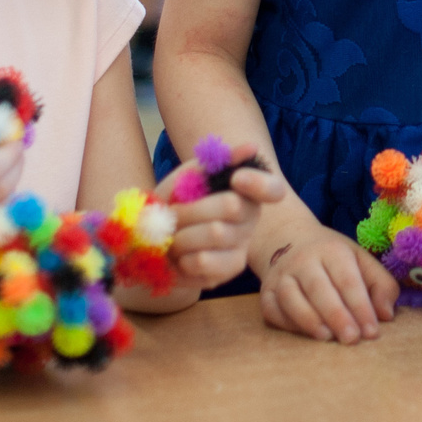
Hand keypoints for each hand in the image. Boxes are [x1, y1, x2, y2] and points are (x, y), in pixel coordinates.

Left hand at [160, 165, 287, 291]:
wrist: (148, 239)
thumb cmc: (174, 202)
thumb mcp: (190, 174)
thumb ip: (218, 160)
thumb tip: (252, 147)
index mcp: (246, 194)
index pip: (273, 189)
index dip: (260, 183)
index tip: (237, 178)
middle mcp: (250, 222)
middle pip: (231, 206)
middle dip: (191, 208)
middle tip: (172, 213)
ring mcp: (239, 250)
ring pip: (216, 233)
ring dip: (182, 233)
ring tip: (171, 236)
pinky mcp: (223, 275)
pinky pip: (202, 262)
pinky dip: (181, 257)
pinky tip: (178, 256)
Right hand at [256, 219, 398, 343]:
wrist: (289, 240)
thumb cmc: (333, 258)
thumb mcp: (361, 260)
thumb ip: (381, 285)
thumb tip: (386, 315)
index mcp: (331, 249)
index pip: (347, 280)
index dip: (361, 307)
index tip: (372, 332)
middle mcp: (303, 260)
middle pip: (318, 288)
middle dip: (337, 316)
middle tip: (352, 339)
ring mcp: (281, 276)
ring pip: (291, 298)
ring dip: (309, 320)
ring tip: (328, 338)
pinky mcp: (265, 292)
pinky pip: (273, 310)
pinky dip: (288, 324)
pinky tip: (307, 334)